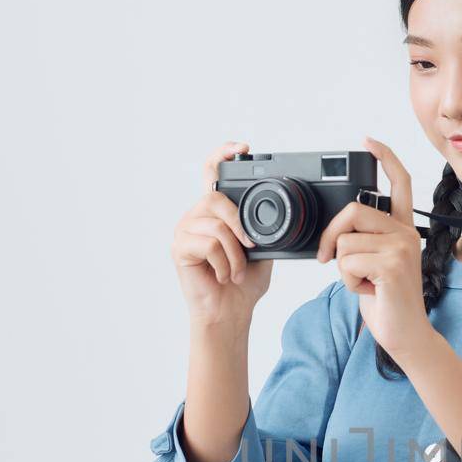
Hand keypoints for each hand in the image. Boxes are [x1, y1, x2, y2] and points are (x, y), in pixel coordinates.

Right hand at [171, 141, 271, 328]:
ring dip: (236, 254)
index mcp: (216, 211)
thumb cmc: (243, 283)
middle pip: (218, 198)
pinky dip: (225, 264)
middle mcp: (197, 215)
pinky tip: (223, 275)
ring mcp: (185, 230)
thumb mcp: (262, 248)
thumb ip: (262, 227)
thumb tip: (283, 214)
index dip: (223, 155)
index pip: (213, 172)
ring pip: (217, 226)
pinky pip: (209, 245)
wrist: (230, 312)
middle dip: (240, 225)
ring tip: (236, 271)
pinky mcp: (179, 247)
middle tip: (250, 248)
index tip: (243, 149)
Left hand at [316, 136, 431, 361]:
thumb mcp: (372, 263)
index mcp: (402, 228)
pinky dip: (347, 281)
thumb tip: (336, 231)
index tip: (367, 141)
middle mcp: (405, 232)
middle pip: (353, 210)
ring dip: (343, 268)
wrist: (405, 335)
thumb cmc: (386, 301)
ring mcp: (401, 247)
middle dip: (331, 236)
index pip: (399, 182)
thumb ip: (363, 240)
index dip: (384, 157)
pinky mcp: (392, 265)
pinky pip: (348, 261)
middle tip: (328, 259)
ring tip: (363, 282)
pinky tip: (367, 290)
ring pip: (346, 241)